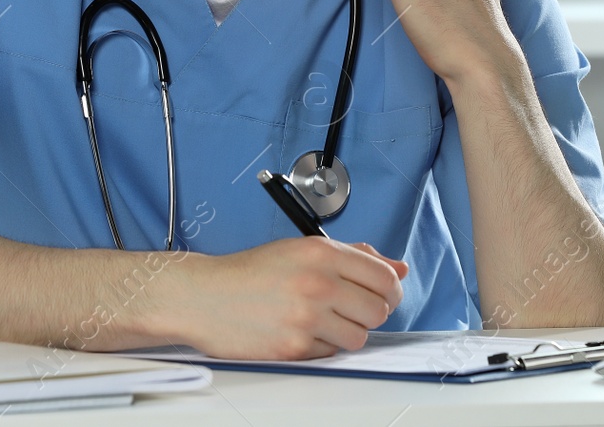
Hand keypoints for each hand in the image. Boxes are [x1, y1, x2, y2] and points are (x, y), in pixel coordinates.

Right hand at [164, 238, 407, 359]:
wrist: (205, 296)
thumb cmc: (252, 272)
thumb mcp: (304, 249)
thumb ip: (355, 256)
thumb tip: (398, 268)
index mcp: (323, 254)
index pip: (384, 277)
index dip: (391, 289)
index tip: (385, 294)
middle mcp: (318, 284)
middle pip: (379, 310)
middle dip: (371, 312)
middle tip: (351, 309)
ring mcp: (306, 318)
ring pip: (359, 337)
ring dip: (348, 333)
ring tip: (324, 322)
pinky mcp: (293, 348)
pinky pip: (330, 354)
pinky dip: (322, 347)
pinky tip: (301, 332)